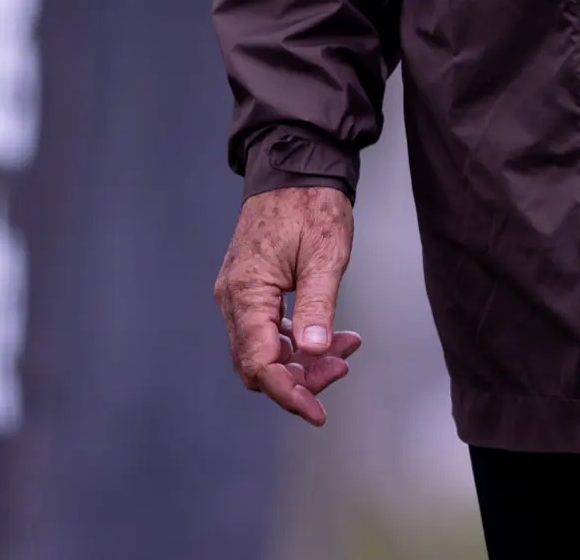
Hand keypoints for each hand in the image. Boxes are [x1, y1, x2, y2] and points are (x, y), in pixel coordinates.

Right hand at [215, 186, 363, 426]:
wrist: (296, 166)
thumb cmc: (311, 204)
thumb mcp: (325, 254)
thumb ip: (318, 304)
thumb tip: (313, 350)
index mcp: (246, 292)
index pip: (258, 363)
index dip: (288, 393)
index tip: (317, 412)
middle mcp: (233, 297)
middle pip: (258, 363)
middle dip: (300, 377)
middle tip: (342, 368)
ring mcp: (239, 293)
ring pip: (264, 349)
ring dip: (303, 359)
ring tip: (346, 348)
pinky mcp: (251, 288)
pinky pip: (269, 329)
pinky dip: (298, 339)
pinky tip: (331, 335)